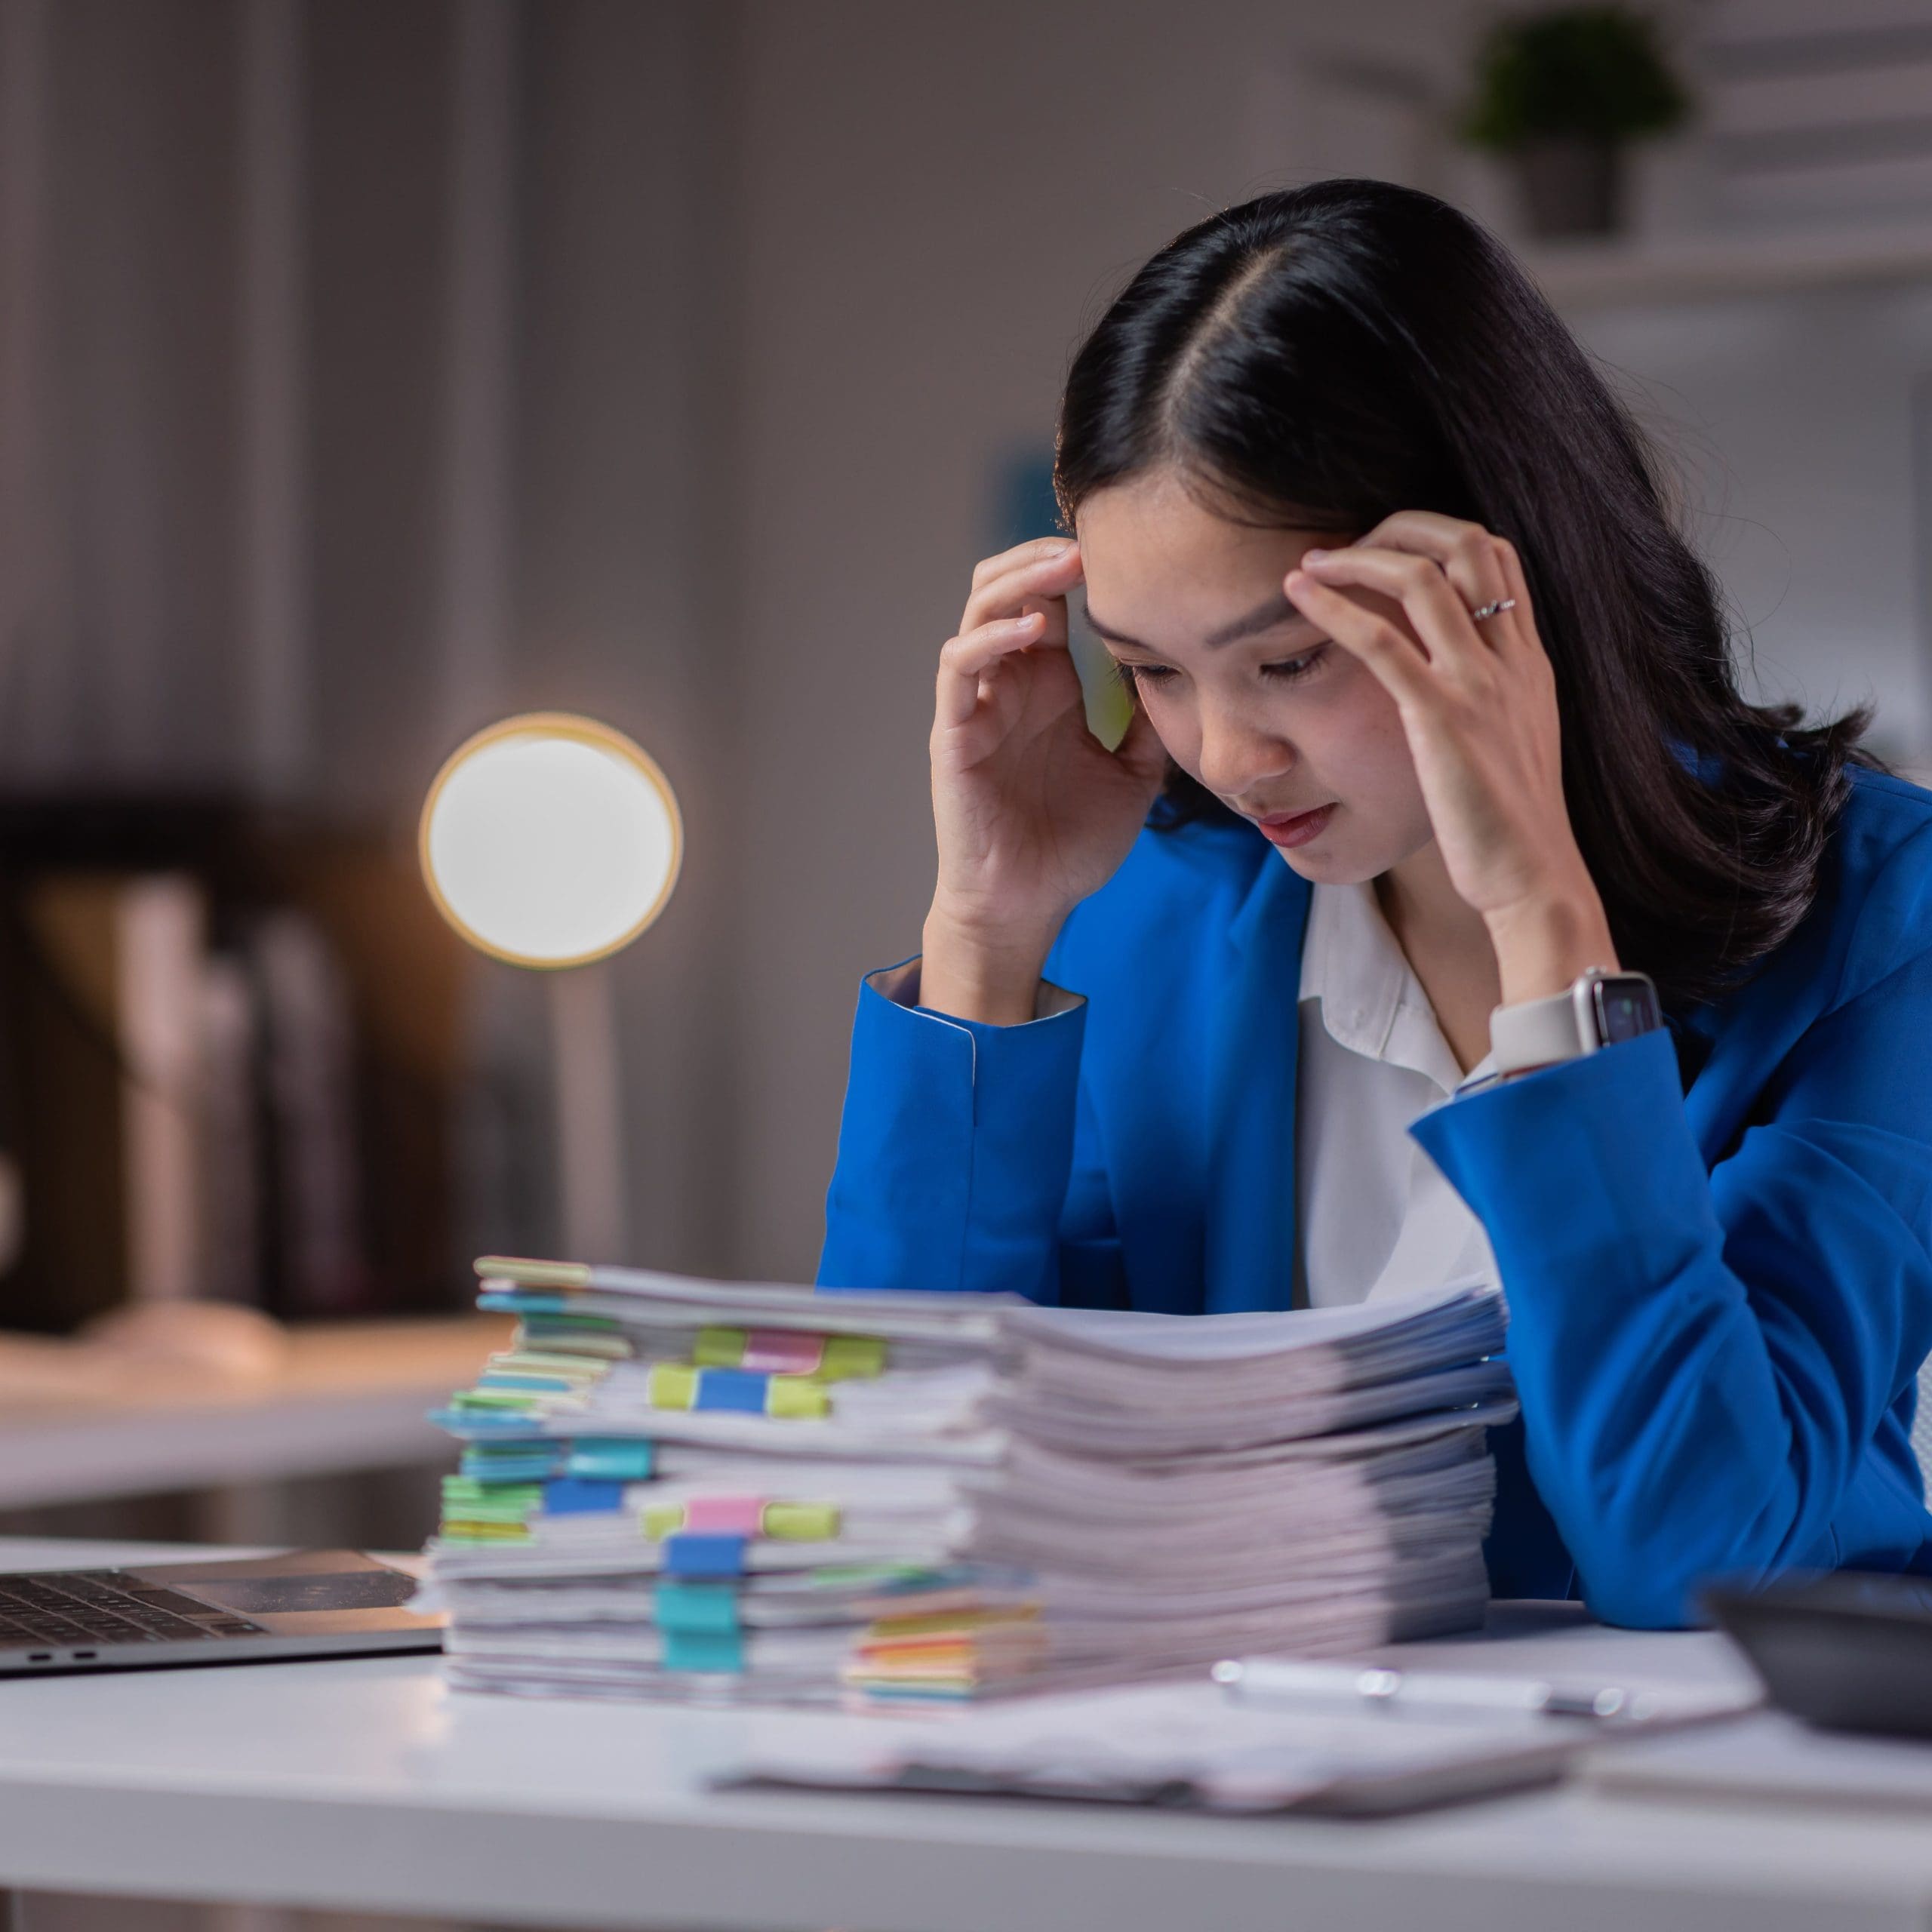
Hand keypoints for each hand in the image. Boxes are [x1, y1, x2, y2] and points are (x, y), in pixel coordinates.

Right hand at [924, 537, 1166, 1018]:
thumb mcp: (1136, 775)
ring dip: (1019, 580)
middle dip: (1045, 554)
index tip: (1129, 543)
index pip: (1052, 597)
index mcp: (1047, 684)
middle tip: (1095, 539)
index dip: (1078, 563)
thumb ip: (1154, 723)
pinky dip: (992, 640)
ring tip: (1066, 564)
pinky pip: (959, 669)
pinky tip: (1035, 630)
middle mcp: (1009, 683)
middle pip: (1008, 586)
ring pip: (979, 612)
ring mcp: (978, 705)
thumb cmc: (1072, 845)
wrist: (1029, 907)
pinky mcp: (953, 734)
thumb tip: (1192, 673)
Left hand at [1284, 511, 1617, 1003]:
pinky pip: (1381, 642)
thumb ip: (1491, 704)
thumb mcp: (1513, 746)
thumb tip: (1452, 692)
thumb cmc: (1512, 827)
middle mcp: (1508, 659)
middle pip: (1465, 543)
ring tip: (1310, 562)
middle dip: (1401, 526)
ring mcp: (1476, 684)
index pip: (1498, 557)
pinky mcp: (1440, 718)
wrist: (1533, 876)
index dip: (1439, 533)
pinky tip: (1298, 598)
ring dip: (1357, 557)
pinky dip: (1333, 609)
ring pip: (1420, 578)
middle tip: (1344, 545)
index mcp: (1528, 662)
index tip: (1386, 547)